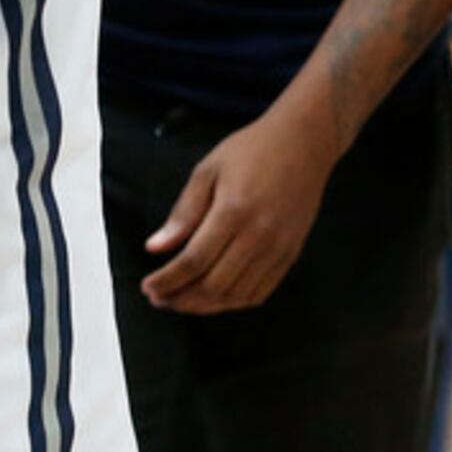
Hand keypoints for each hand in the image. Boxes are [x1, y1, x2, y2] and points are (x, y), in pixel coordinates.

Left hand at [142, 104, 337, 314]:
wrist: (303, 145)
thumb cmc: (251, 152)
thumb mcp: (207, 171)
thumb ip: (182, 213)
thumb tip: (155, 247)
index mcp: (233, 212)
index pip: (194, 261)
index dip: (168, 280)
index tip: (148, 287)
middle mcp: (259, 237)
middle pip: (215, 285)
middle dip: (182, 298)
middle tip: (158, 298)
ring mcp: (279, 249)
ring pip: (238, 295)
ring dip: (205, 306)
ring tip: (180, 302)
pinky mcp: (291, 255)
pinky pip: (261, 292)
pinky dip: (234, 302)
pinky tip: (214, 298)